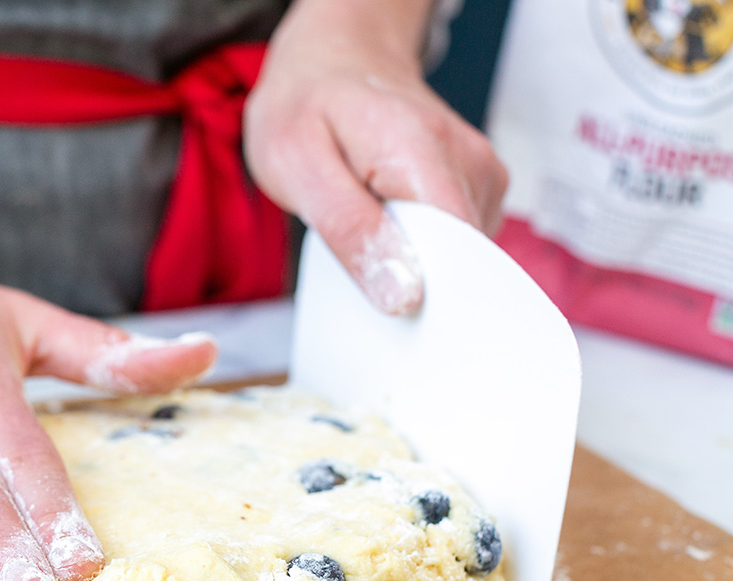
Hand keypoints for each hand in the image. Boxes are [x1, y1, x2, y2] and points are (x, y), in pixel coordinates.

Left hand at [244, 0, 507, 314]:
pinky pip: (459, 245)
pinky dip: (424, 254)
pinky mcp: (476, 188)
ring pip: (464, 259)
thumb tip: (403, 295)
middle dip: (421, 290)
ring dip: (419, 270)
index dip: (434, 299)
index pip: (460, 252)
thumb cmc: (307, 106)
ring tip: (371, 244)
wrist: (332, 60)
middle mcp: (468, 162)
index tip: (398, 323)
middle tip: (365, 284)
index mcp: (423, 152)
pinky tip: (390, 236)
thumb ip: (349, 229)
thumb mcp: (298, 166)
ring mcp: (479, 174)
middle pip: (468, 262)